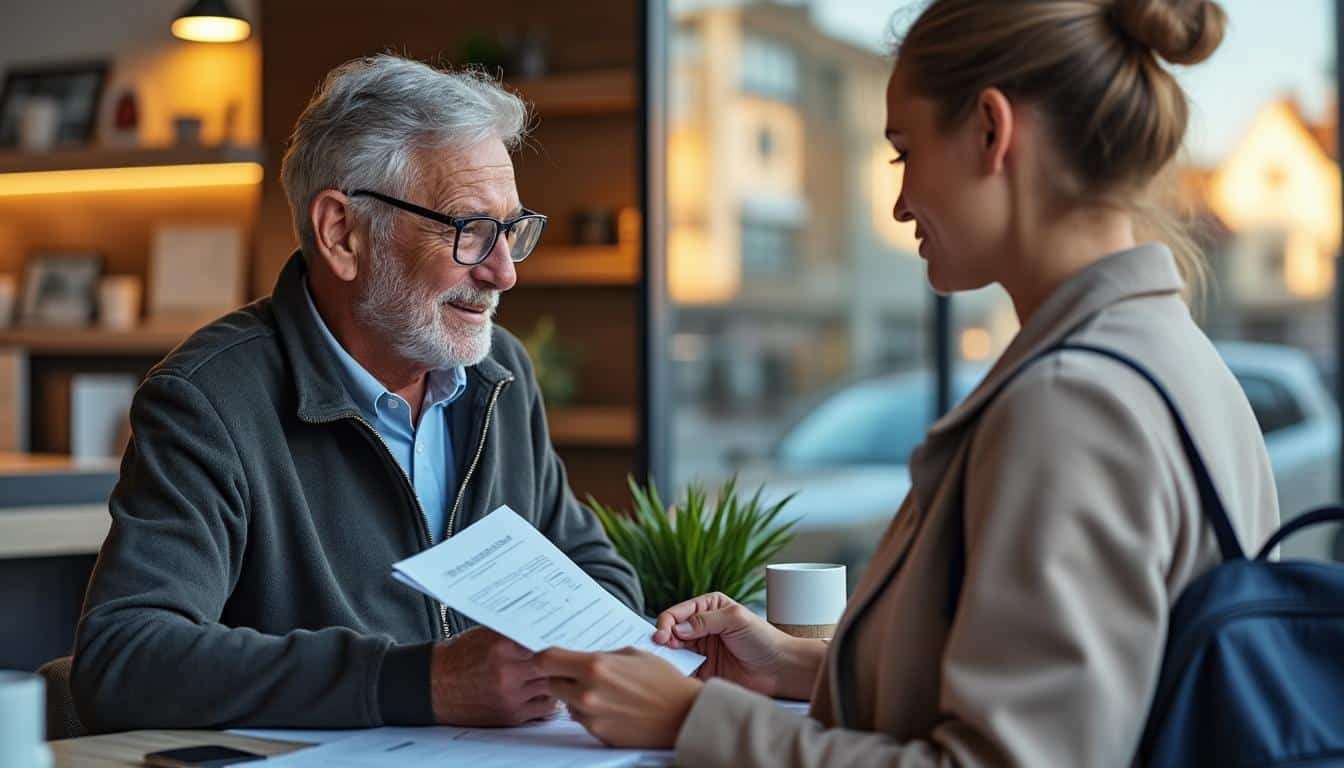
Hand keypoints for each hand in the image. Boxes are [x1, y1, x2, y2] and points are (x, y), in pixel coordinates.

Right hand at [430, 627, 557, 725]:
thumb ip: (514, 632)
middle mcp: (507, 672)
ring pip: (553, 688)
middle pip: (552, 666)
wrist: (434, 686)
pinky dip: (549, 699)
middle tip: (570, 656)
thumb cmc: (460, 657)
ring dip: (557, 681)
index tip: (568, 637)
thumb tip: (544, 626)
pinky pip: (544, 708)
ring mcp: (510, 696)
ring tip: (558, 673)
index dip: (558, 640)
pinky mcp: (511, 715)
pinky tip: (546, 691)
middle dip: (561, 661)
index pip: (544, 642)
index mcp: (501, 646)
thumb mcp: (485, 634)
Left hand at [537, 646, 701, 748]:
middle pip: (551, 683)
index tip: (546, 657)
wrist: (684, 716)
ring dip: (576, 696)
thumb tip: (579, 656)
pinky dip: (590, 712)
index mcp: (595, 666)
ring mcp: (591, 717)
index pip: (545, 660)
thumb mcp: (632, 653)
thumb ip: (600, 655)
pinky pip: (582, 719)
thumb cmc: (664, 681)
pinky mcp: (598, 735)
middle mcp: (587, 693)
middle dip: (561, 677)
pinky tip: (613, 706)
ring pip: (566, 703)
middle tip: (577, 674)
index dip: (542, 657)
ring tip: (605, 691)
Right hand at [653, 591, 822, 699]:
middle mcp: (701, 626)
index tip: (662, 635)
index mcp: (708, 607)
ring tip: (666, 661)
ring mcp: (700, 649)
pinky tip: (676, 672)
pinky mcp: (702, 669)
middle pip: (671, 631)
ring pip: (673, 651)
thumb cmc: (763, 639)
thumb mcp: (735, 619)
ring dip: (667, 655)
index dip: (667, 623)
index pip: (678, 612)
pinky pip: (682, 669)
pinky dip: (676, 671)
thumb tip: (677, 628)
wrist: (779, 669)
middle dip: (663, 639)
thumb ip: (705, 620)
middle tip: (660, 648)